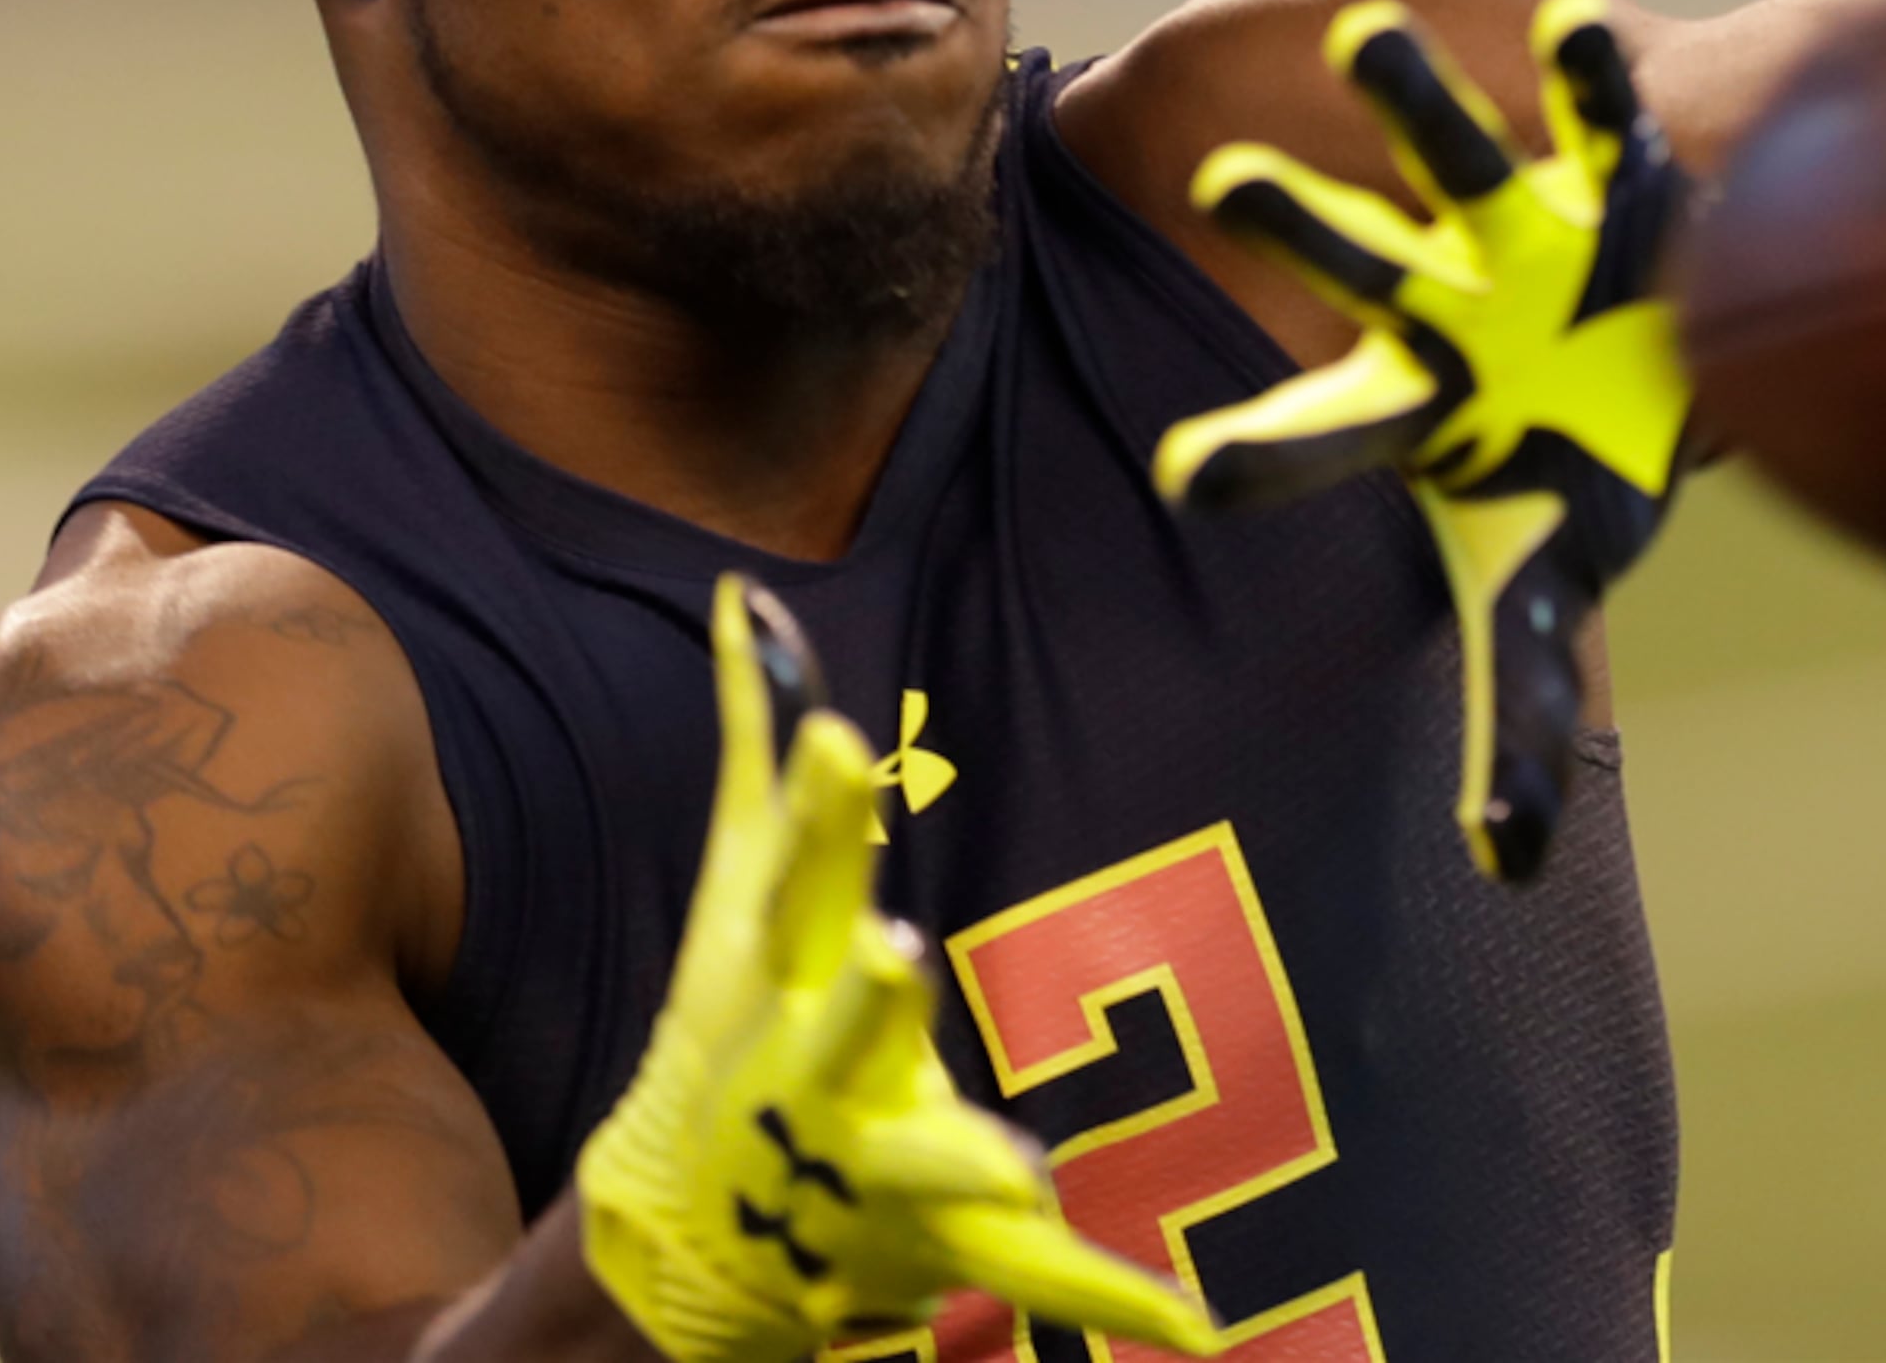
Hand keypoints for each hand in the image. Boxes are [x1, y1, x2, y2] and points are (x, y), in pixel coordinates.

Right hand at [577, 582, 1216, 1362]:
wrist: (690, 1237)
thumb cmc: (728, 1031)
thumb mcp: (738, 894)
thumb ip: (757, 743)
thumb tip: (745, 595)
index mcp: (778, 976)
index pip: (796, 875)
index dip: (820, 808)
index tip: (845, 739)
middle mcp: (814, 1071)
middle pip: (846, 1021)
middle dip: (866, 994)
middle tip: (894, 952)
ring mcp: (867, 1165)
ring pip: (922, 1166)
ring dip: (962, 1164)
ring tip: (1020, 1168)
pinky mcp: (934, 1244)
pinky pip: (1030, 1276)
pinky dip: (1107, 1298)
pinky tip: (1195, 1320)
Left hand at [1152, 0, 1689, 881]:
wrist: (1664, 333)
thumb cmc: (1576, 465)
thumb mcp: (1540, 584)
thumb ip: (1517, 714)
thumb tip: (1504, 870)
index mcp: (1411, 403)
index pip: (1318, 437)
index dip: (1260, 457)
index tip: (1182, 476)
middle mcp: (1443, 301)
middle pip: (1358, 267)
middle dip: (1303, 228)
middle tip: (1225, 184)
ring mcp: (1521, 229)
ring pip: (1454, 158)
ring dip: (1418, 103)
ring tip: (1372, 31)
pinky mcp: (1610, 173)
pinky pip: (1598, 114)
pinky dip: (1591, 76)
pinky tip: (1582, 25)